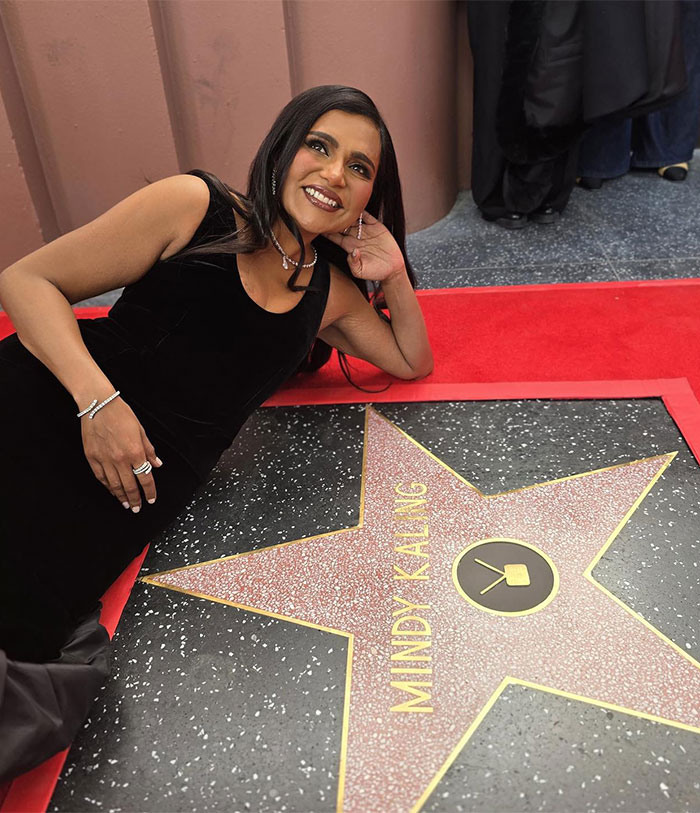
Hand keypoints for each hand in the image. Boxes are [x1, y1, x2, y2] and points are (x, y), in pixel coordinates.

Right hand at [80, 397, 161, 512]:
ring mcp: (105, 460)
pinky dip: (108, 487)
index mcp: (135, 452)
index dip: (150, 491)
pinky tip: (112, 492)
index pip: (145, 478)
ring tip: (126, 504)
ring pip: (115, 485)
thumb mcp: (141, 431)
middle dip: (135, 499)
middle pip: (130, 486)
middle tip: (138, 508)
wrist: (99, 404)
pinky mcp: (92, 458)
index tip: (151, 499)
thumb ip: (149, 450)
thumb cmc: (122, 414)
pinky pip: (101, 478)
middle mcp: (120, 459)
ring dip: (122, 497)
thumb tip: (157, 465)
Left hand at [323, 211, 405, 281]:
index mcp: (349, 247)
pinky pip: (367, 216)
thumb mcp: (361, 272)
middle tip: (328, 210)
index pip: (335, 236)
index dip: (328, 231)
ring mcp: (366, 231)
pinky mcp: (376, 227)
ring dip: (347, 213)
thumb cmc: (375, 272)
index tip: (321, 225)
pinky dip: (362, 210)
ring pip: (353, 219)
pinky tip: (356, 205)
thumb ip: (353, 263)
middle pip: (342, 225)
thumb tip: (352, 252)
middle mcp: (355, 237)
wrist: (392, 269)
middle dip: (335, 219)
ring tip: (340, 205)